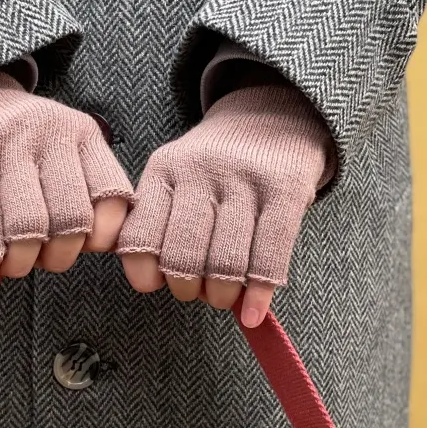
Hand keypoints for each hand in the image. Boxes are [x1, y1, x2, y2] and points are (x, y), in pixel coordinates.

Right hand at [0, 72, 133, 280]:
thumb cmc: (21, 146)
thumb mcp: (64, 151)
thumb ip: (87, 192)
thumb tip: (102, 250)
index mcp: (83, 135)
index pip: (113, 198)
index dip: (102, 238)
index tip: (84, 249)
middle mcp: (51, 134)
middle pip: (72, 219)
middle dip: (60, 256)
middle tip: (45, 261)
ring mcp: (8, 145)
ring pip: (29, 226)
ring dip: (22, 262)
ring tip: (14, 267)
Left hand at [118, 83, 333, 326]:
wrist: (274, 113)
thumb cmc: (217, 165)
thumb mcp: (176, 176)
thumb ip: (160, 222)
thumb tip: (155, 283)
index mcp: (164, 170)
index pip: (140, 233)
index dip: (142, 271)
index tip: (153, 284)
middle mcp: (201, 172)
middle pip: (183, 254)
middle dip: (185, 288)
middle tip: (194, 292)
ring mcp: (245, 179)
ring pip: (225, 259)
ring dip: (221, 294)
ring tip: (222, 298)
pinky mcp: (286, 190)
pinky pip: (269, 253)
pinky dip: (259, 294)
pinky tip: (252, 314)